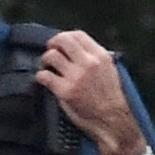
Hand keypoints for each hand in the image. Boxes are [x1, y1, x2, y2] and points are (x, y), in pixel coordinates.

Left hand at [37, 29, 144, 154]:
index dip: (65, 36)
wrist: (112, 120)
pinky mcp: (65, 91)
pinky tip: (44, 80)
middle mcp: (88, 63)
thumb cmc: (111, 98)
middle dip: (53, 44)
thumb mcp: (110, 71)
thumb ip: (96, 58)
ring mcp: (75, 77)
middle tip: (50, 50)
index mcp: (100, 56)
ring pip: (51, 56)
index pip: (78, 35)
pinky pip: (44, 76)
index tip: (61, 43)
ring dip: (45, 60)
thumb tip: (80, 50)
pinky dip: (41, 76)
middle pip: (62, 40)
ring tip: (47, 67)